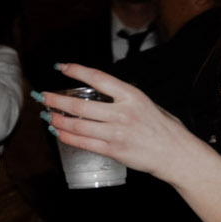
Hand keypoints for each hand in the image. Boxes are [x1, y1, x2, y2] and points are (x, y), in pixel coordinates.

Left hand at [37, 64, 212, 182]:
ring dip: (58, 120)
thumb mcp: (147, 104)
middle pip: (80, 105)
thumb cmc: (164, 128)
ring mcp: (116, 133)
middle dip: (56, 100)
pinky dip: (67, 137)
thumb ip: (124, 99)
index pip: (98, 78)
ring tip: (47, 115)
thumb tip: (102, 94)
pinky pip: (83, 143)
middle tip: (43, 96)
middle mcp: (122, 113)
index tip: (61, 67)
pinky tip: (58, 132)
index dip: (76, 71)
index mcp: (132, 96)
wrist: (177, 154)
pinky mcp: (113, 150)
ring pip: (77, 126)